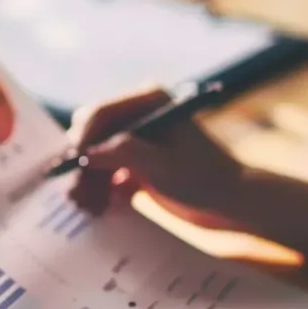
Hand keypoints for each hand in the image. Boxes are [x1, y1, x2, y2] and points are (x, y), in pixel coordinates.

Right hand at [65, 87, 307, 271]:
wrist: (232, 203)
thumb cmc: (203, 178)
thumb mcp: (161, 164)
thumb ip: (122, 152)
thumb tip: (85, 152)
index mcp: (148, 101)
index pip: (100, 112)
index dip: (83, 138)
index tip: (74, 164)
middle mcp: (138, 115)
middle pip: (92, 135)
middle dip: (83, 164)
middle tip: (77, 193)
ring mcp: (136, 140)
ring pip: (95, 157)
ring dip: (88, 181)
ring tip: (87, 207)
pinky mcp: (136, 163)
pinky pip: (106, 173)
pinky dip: (101, 189)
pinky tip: (102, 207)